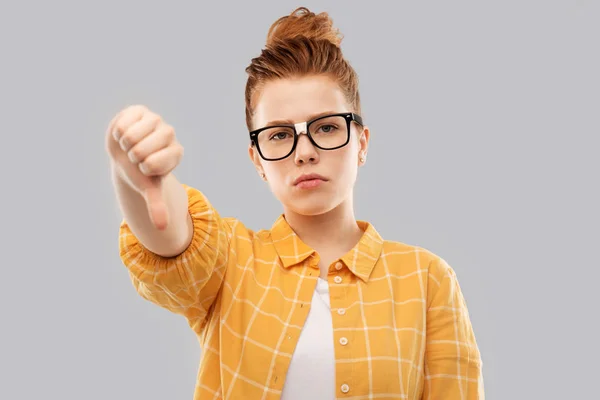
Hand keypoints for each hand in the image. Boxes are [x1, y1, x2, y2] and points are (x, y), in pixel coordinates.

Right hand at [105, 105, 183, 229]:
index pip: (153, 165)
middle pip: (141, 151)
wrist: (127, 153)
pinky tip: (124, 134)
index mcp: (176, 152)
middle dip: (132, 158)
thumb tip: (162, 229)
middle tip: (136, 157)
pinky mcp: (139, 110)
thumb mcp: (149, 189)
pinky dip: (118, 133)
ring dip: (124, 146)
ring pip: (131, 136)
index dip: (143, 169)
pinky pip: (122, 124)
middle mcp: (169, 133)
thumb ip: (157, 206)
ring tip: (130, 146)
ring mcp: (155, 120)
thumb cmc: (141, 172)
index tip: (146, 168)